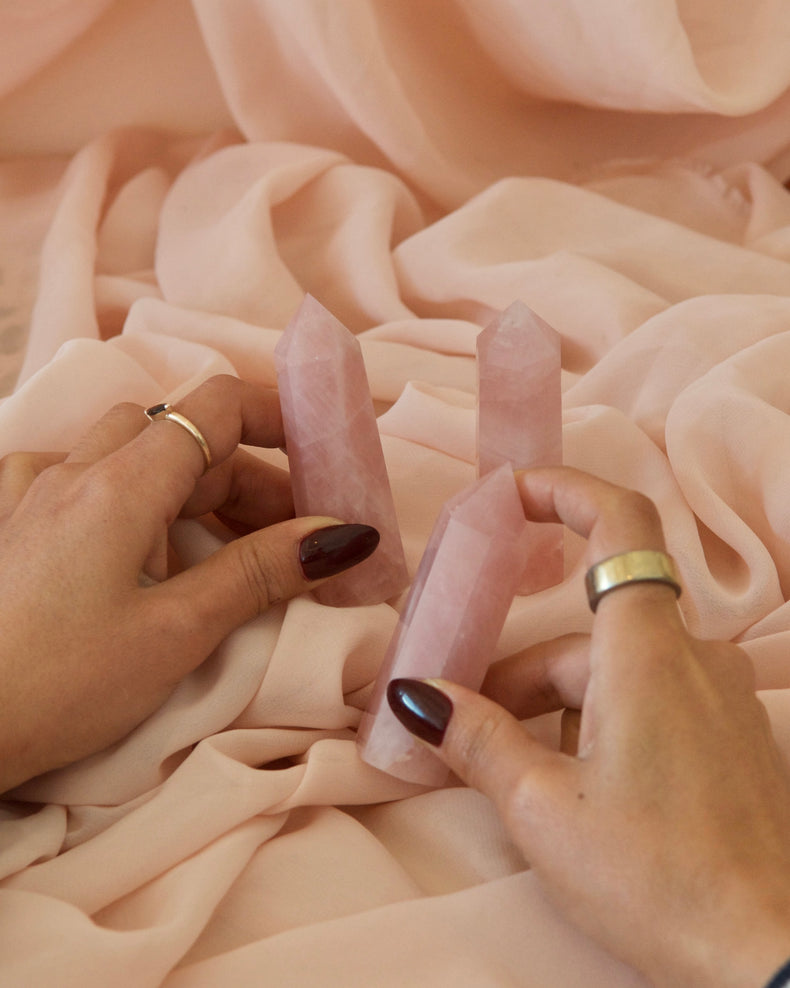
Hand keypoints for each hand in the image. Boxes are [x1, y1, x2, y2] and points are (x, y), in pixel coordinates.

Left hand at [0, 375, 377, 792]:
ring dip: (191, 486)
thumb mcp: (175, 634)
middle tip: (293, 537)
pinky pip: (79, 478)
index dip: (279, 415)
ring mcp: (32, 495)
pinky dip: (130, 496)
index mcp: (120, 485)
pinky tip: (132, 539)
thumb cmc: (57, 685)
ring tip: (225, 546)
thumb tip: (341, 536)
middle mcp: (73, 472)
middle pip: (181, 437)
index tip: (325, 455)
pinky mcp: (9, 526)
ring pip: (130, 454)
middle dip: (248, 476)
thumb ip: (259, 574)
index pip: (215, 406)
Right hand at [387, 467, 789, 987]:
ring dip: (552, 705)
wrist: (768, 961)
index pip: (620, 523)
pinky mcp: (728, 739)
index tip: (511, 493)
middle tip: (459, 721)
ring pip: (615, 672)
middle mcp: (692, 659)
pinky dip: (598, 721)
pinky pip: (650, 701)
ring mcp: (718, 700)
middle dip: (518, 669)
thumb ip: (478, 739)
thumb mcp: (545, 809)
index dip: (564, 489)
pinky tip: (568, 782)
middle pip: (588, 629)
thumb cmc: (656, 878)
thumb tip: (417, 698)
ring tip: (505, 768)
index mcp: (647, 653)